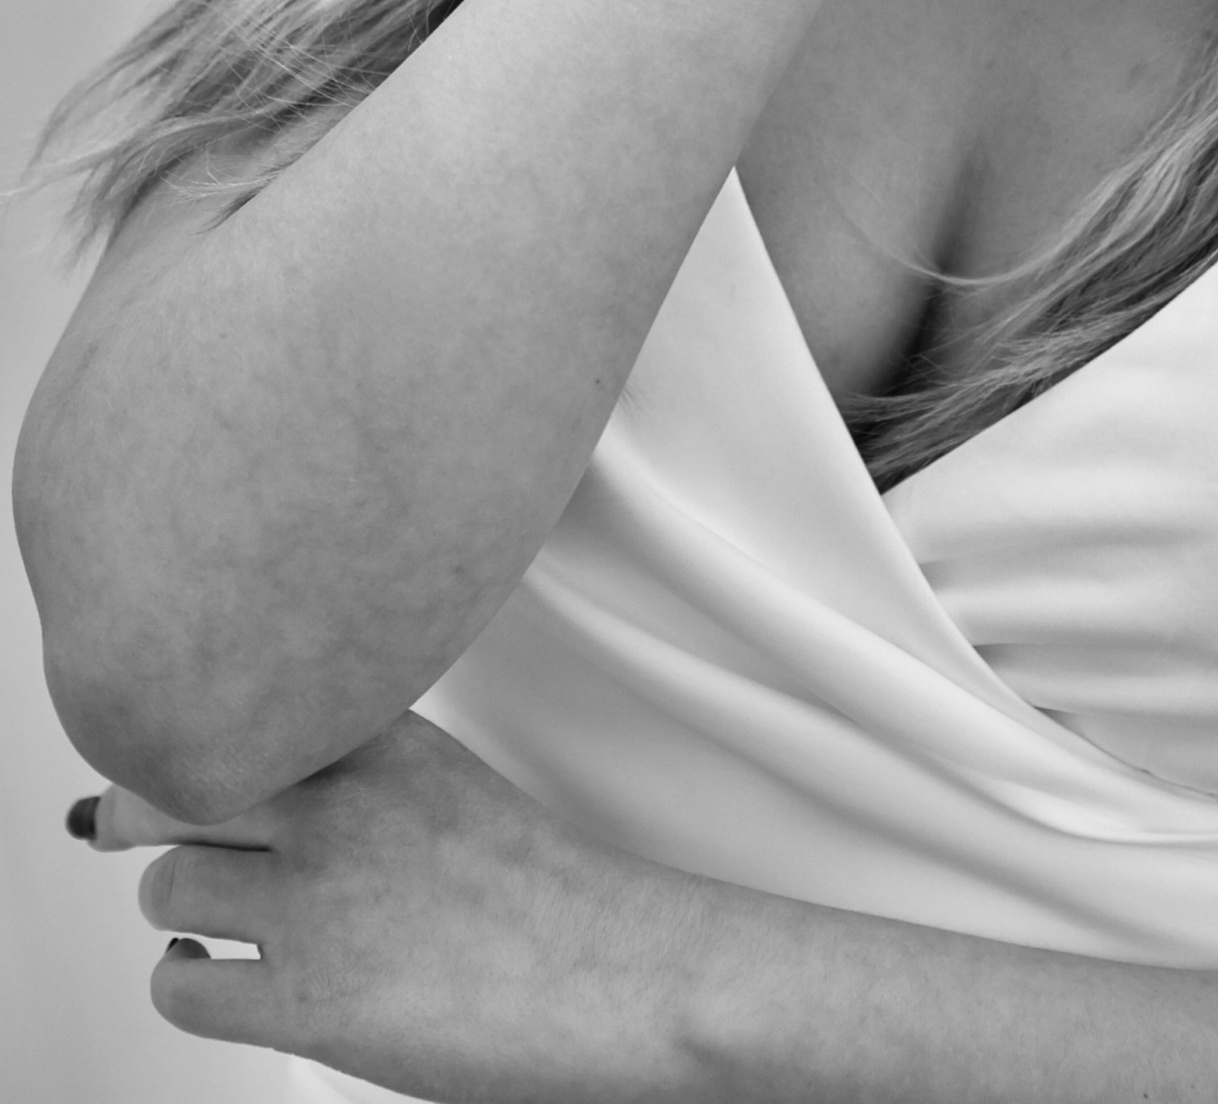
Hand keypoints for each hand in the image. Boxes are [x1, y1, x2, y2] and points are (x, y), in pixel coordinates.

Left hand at [81, 713, 707, 1100]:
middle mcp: (335, 805)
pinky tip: (209, 969)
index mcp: (376, 740)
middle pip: (170, 782)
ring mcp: (315, 900)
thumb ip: (358, 775)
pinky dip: (182, 979)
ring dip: (175, 900)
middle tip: (122, 819)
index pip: (234, 706)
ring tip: (202, 911)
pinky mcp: (303, 998)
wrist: (608, 971)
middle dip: (136, 807)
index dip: (178, 726)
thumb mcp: (442, 784)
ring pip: (165, 884)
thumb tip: (260, 792)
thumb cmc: (541, 894)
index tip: (156, 734)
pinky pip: (179, 984)